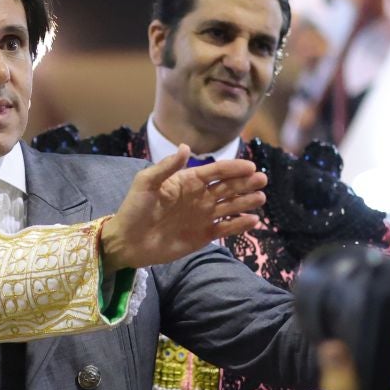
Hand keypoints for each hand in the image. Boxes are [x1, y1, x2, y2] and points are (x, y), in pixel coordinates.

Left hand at [101, 151, 266, 269]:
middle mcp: (199, 196)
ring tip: (261, 198)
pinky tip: (252, 220)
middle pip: (228, 187)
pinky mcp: (203, 235)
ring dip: (246, 201)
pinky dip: (239, 225)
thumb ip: (166, 167)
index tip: (250, 166)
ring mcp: (203, 216)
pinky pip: (226, 228)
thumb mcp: (146, 183)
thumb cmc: (134, 209)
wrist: (128, 241)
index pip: (215, 171)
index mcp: (187, 181)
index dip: (233, 168)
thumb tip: (186, 147)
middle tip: (262, 179)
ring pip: (231, 206)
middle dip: (246, 182)